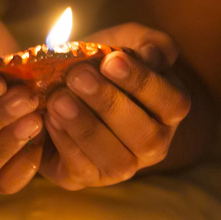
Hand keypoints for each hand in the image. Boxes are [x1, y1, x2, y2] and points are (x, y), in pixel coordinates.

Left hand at [40, 23, 192, 189]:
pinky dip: (65, 143)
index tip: (110, 60)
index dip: (143, 83)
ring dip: (86, 128)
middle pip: (146, 136)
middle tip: (77, 76)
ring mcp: (123, 166)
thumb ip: (144, 42)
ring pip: (117, 161)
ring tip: (58, 99)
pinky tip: (48, 118)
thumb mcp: (120, 42)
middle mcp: (154, 144)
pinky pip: (82, 170)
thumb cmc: (97, 63)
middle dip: (109, 104)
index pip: (173, 103)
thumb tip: (154, 53)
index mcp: (168, 110)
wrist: (55, 86)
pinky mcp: (88, 178)